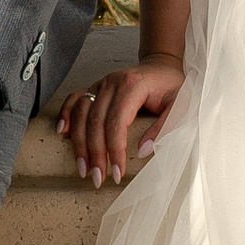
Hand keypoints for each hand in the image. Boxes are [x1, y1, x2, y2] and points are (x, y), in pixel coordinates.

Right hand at [59, 55, 183, 188]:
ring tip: (82, 168)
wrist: (162, 65)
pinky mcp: (95, 87)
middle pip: (95, 121)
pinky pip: (75, 99)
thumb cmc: (173, 86)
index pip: (117, 122)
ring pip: (81, 113)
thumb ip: (164, 127)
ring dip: (79, 143)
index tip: (117, 173)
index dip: (114, 150)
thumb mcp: (181, 105)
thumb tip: (142, 152)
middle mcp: (112, 82)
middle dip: (95, 153)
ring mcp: (101, 83)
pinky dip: (66, 114)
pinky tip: (63, 133)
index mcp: (133, 85)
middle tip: (97, 179)